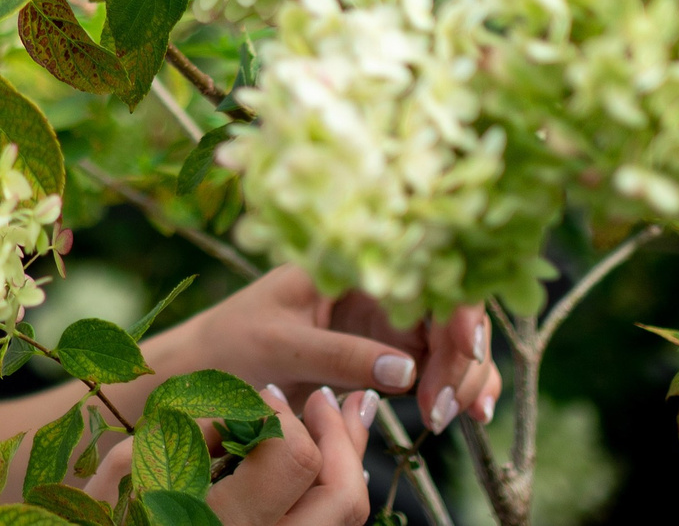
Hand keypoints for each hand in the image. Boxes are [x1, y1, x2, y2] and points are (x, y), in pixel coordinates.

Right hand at [90, 382, 376, 525]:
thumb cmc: (109, 514)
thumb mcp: (137, 464)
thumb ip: (199, 428)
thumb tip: (261, 407)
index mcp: (221, 522)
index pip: (295, 458)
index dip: (285, 415)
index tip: (263, 395)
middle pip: (342, 497)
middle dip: (341, 438)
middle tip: (324, 396)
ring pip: (346, 515)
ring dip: (348, 458)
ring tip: (343, 414)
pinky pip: (328, 525)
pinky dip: (334, 484)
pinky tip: (327, 453)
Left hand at [151, 265, 500, 427]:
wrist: (204, 371)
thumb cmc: (231, 343)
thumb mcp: (278, 346)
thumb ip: (341, 355)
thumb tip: (410, 372)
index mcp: (350, 262)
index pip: (424, 272)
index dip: (456, 307)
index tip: (460, 352)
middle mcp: (377, 286)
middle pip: (449, 307)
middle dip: (463, 354)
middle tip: (446, 407)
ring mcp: (387, 320)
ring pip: (452, 339)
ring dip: (468, 375)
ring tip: (458, 416)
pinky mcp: (388, 354)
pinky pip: (438, 366)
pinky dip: (460, 386)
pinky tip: (473, 412)